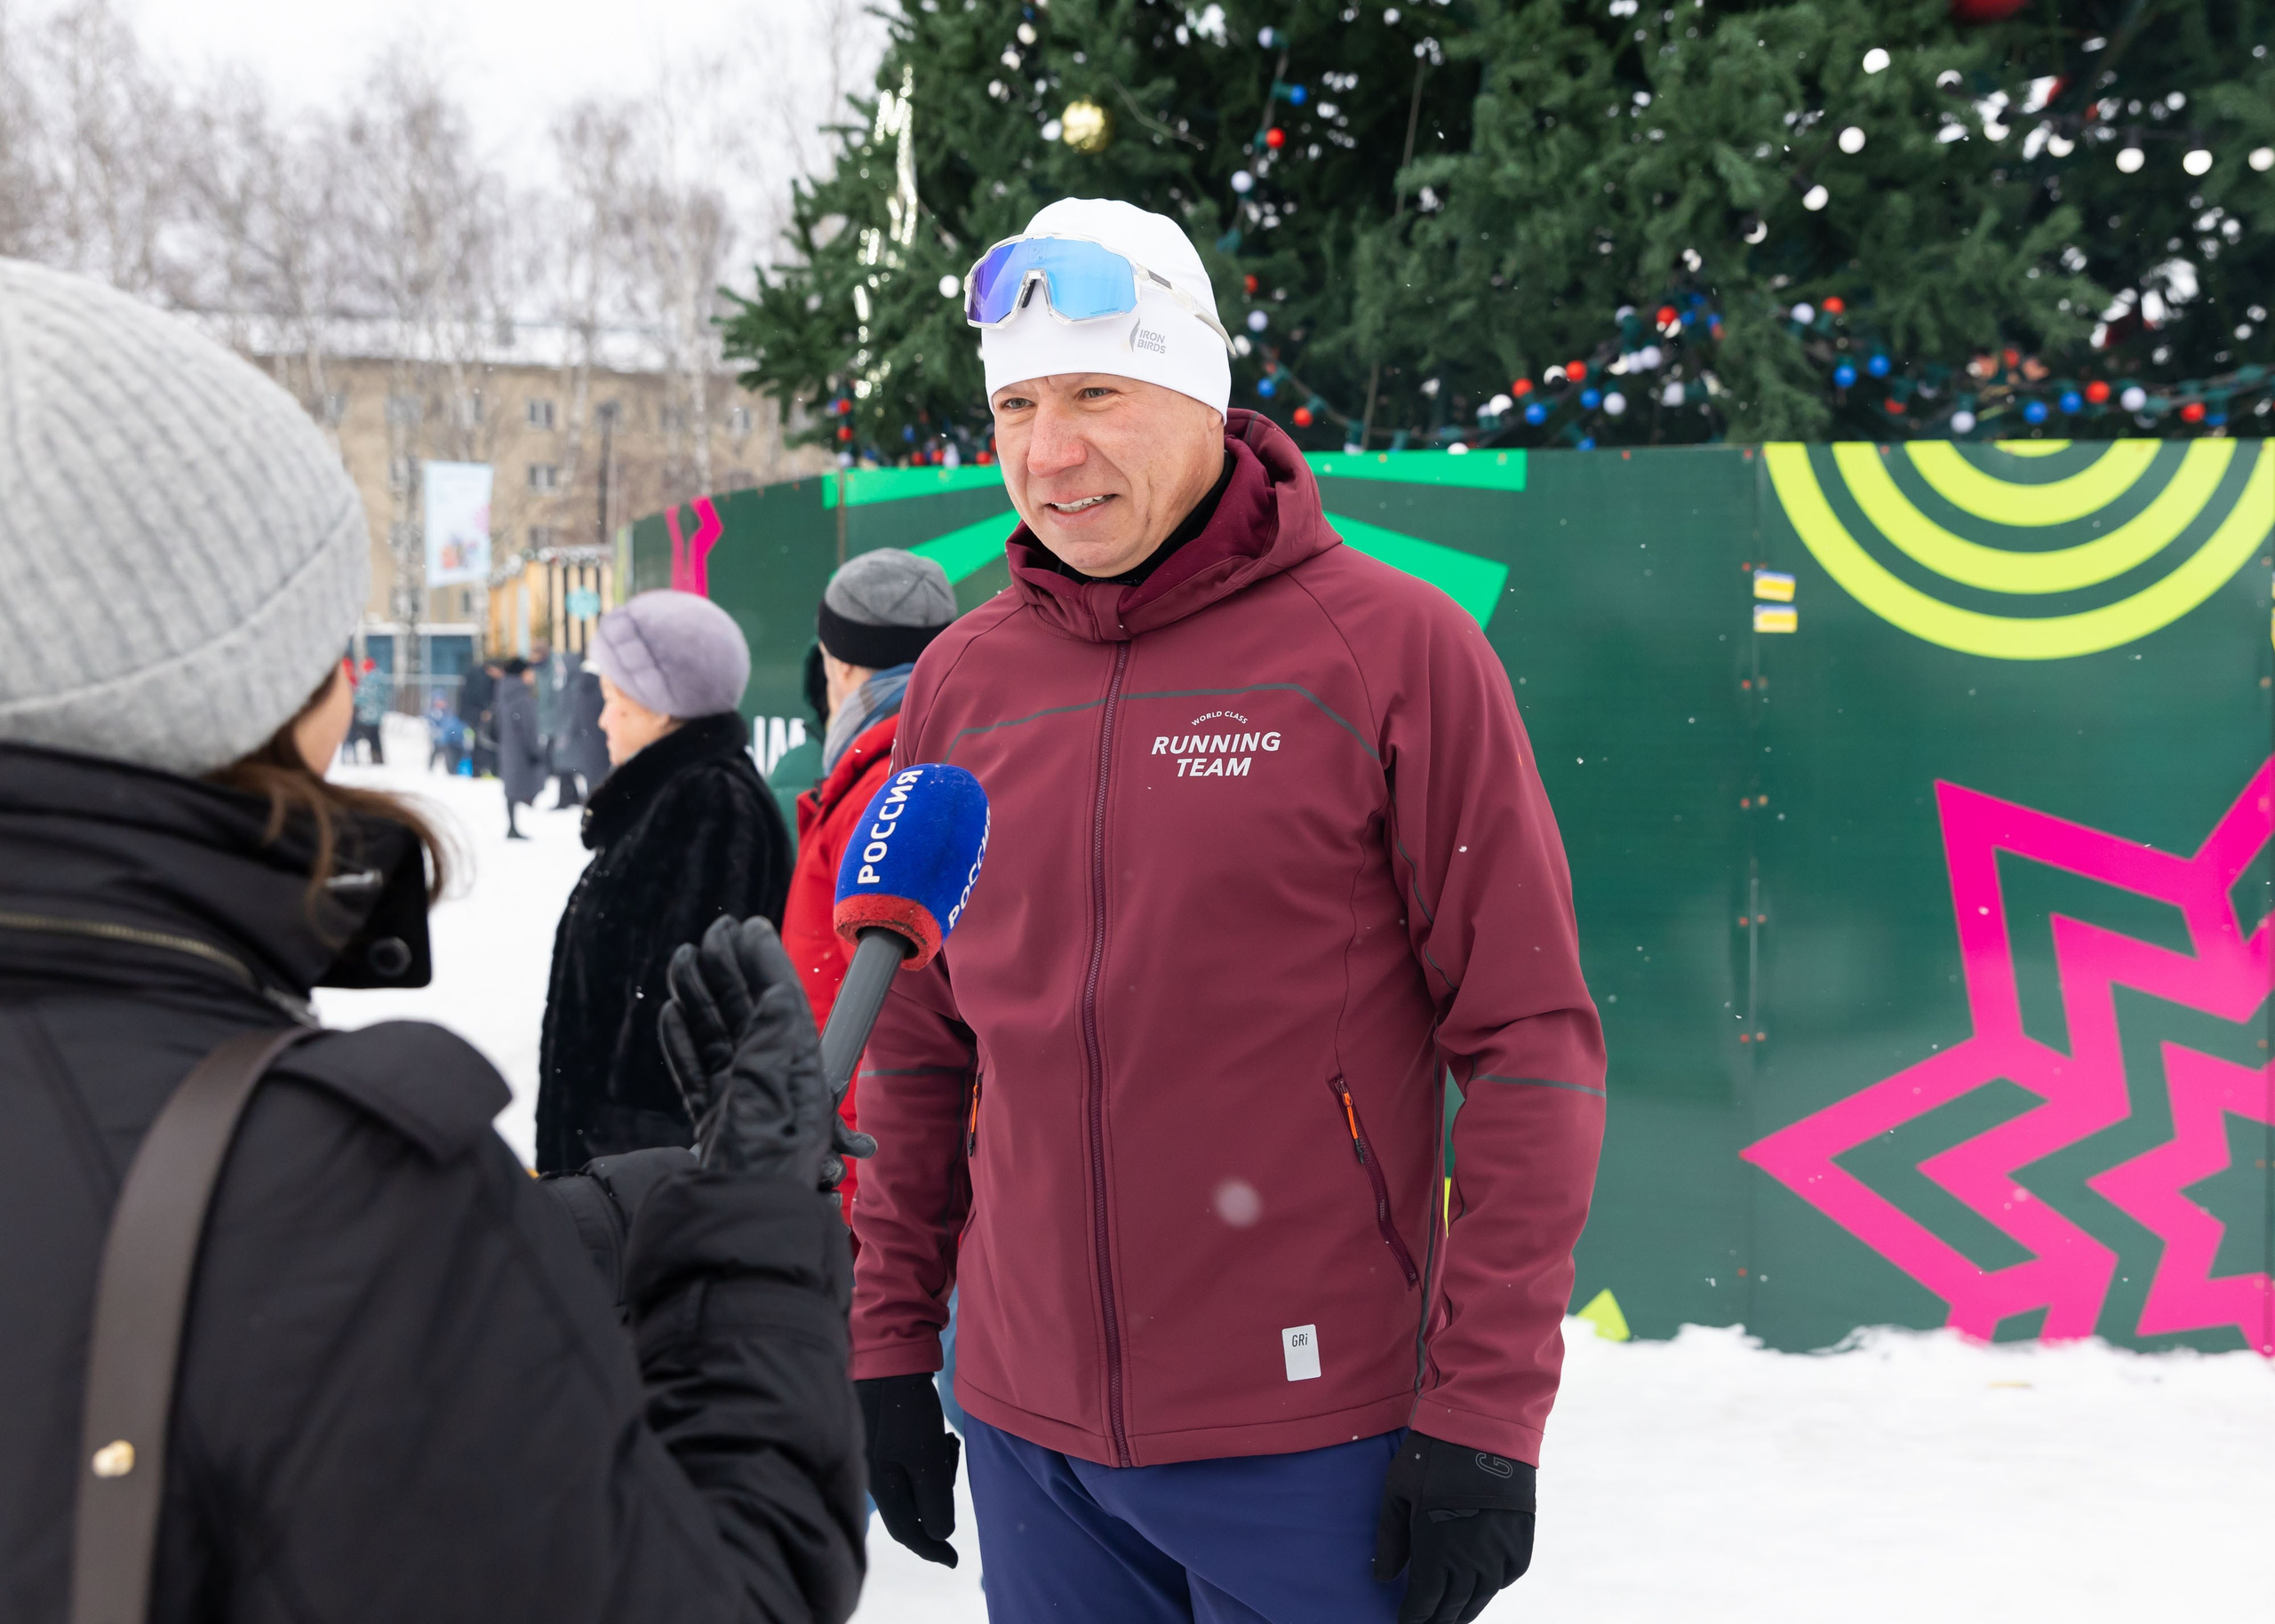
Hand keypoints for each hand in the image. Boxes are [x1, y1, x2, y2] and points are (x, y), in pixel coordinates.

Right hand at [658, 916, 873, 1183]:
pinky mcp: (714, 1121)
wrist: (737, 1223)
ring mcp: (739, 1101)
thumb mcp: (770, 1097)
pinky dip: (681, 1041)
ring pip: (716, 1036)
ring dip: (699, 996)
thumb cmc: (763, 1167)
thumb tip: (780, 993)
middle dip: (730, 970)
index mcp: (794, 1071)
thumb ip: (772, 1043)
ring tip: (684, 958)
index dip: (766, 963)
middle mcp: (770, 1082)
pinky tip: (669, 1014)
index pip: (780, 1003)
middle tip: (716, 930)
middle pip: (746, 1014)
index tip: (750, 926)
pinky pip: (695, 1071)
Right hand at [857, 1373, 959, 1566]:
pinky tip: (937, 1435)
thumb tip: (940, 1535)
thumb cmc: (906, 1410)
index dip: (932, 1549)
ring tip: (945, 1442)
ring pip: (914, 1483)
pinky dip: (929, 1457)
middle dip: (939, 1493)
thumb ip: (934, 1500)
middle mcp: (874, 1477)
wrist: (888, 1360)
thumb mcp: (927, 1458)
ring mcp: (877, 1458)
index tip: (954, 1560)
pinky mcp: (884, 1440)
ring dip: (936, 1470)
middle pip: (913, 1506)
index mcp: (881, 1487)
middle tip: (950, 1459)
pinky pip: (911, 1463)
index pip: (908, 1531)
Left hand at [1372, 1431, 1535, 1623]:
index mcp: (1434, 1551)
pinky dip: (1493, 1586)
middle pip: (1453, 1606)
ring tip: (1454, 1618)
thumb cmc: (1432, 1456)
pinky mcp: (1521, 1540)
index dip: (1414, 1617)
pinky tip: (1483, 1587)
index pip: (1423, 1602)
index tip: (1406, 1622)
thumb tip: (1383, 1577)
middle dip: (1438, 1620)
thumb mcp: (1397, 1491)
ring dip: (1466, 1612)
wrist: (1483, 1428)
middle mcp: (1469, 1561)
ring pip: (1481, 1597)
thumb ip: (1390, 1538)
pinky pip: (1508, 1577)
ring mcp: (1498, 1553)